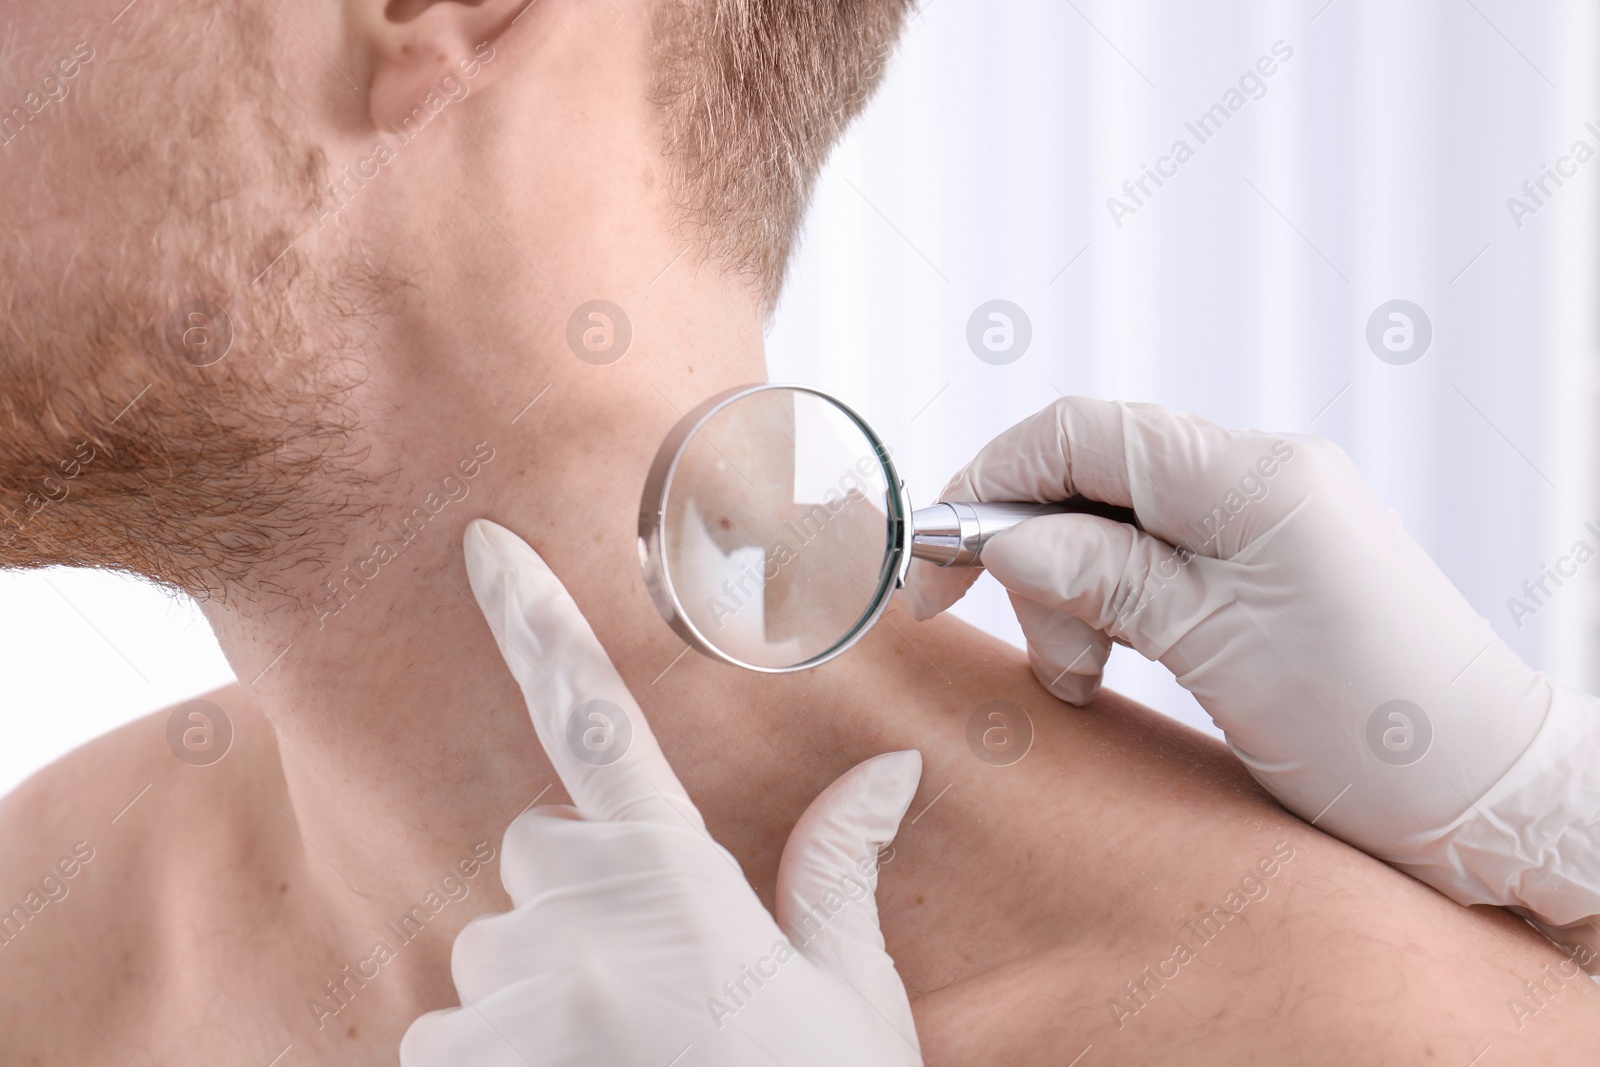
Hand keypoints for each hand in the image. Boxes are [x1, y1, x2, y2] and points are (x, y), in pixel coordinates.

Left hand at [400, 520, 925, 1065]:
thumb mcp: (851, 1005)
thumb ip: (837, 874)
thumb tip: (887, 772)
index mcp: (683, 894)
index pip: (597, 728)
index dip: (540, 626)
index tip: (481, 546)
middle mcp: (576, 936)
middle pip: (544, 849)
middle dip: (585, 892)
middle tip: (664, 983)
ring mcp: (504, 1012)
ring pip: (496, 943)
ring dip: (540, 983)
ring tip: (628, 1060)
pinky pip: (450, 1025)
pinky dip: (497, 1050)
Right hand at [900, 396, 1599, 927]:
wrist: (1485, 790)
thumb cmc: (1375, 723)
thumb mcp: (1214, 646)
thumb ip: (1101, 575)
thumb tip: (999, 540)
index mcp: (1250, 474)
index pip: (1082, 433)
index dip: (992, 485)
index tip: (938, 562)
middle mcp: (1256, 476)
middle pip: (1089, 481)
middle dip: (1038, 562)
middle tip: (1046, 656)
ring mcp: (1262, 521)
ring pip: (1112, 527)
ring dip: (1074, 598)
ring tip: (1085, 678)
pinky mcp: (1263, 567)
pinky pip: (1155, 563)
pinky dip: (1115, 609)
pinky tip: (1113, 661)